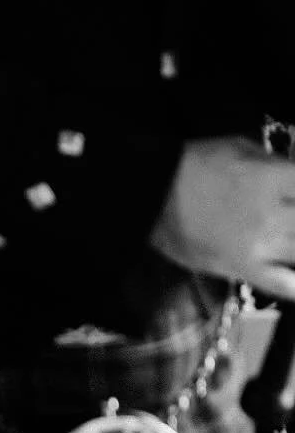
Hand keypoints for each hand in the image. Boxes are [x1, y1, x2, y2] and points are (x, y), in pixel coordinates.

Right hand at [149, 135, 294, 300]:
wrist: (152, 193)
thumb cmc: (193, 163)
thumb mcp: (236, 146)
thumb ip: (273, 160)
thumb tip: (291, 168)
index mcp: (274, 178)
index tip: (294, 191)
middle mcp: (276, 214)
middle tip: (288, 214)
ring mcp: (264, 245)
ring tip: (286, 236)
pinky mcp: (248, 269)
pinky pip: (288, 286)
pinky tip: (293, 274)